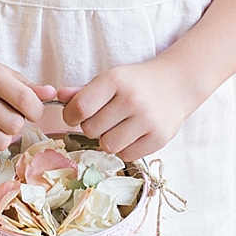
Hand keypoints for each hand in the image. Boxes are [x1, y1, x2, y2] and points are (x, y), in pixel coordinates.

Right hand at [0, 58, 58, 156]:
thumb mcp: (6, 75)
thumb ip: (30, 87)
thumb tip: (53, 94)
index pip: (26, 102)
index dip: (36, 111)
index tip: (31, 111)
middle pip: (15, 126)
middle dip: (17, 123)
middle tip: (7, 115)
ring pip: (1, 143)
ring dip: (5, 137)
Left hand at [57, 59, 198, 160]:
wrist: (177, 84)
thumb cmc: (135, 83)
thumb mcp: (110, 79)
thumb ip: (83, 92)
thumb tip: (58, 97)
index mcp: (115, 80)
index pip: (79, 108)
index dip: (71, 115)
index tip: (76, 115)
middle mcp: (132, 99)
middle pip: (90, 129)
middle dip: (92, 127)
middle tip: (104, 119)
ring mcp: (147, 120)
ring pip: (107, 145)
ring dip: (107, 140)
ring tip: (117, 128)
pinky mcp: (159, 138)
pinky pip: (126, 156)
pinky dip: (124, 149)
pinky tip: (131, 136)